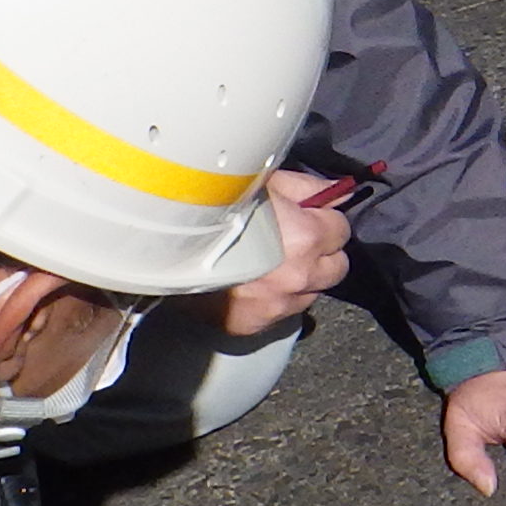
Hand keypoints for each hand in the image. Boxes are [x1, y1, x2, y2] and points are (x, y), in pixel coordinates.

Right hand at [209, 167, 354, 337]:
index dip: (323, 221)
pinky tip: (247, 282)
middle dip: (320, 255)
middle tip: (294, 242)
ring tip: (266, 263)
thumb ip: (307, 188)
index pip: (341, 231)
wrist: (163, 242)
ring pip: (307, 295)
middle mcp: (298, 277)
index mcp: (306, 238)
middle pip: (335, 269)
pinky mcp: (251, 324)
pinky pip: (275, 314)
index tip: (307, 217)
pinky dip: (268, 300)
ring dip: (296, 281)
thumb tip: (338, 191)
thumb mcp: (264, 180)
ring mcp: (275, 305)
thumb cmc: (213, 202)